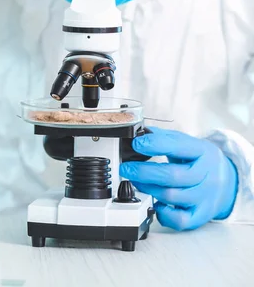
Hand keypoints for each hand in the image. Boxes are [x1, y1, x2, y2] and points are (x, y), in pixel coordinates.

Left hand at [119, 127, 237, 230]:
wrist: (227, 182)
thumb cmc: (198, 161)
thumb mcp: (187, 143)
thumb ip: (163, 138)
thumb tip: (138, 133)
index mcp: (202, 151)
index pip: (178, 146)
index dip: (155, 145)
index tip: (137, 144)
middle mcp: (206, 175)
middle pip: (173, 176)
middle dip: (144, 172)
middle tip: (127, 168)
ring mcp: (204, 197)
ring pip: (172, 196)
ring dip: (148, 189)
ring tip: (136, 182)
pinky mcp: (200, 214)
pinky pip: (180, 220)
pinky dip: (164, 214)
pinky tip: (156, 204)